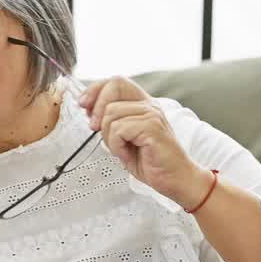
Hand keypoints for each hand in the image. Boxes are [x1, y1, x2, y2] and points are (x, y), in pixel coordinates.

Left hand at [79, 77, 208, 209]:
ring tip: (121, 149)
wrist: (176, 180)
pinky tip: (126, 154)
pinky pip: (119, 129)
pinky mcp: (152, 127)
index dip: (95, 89)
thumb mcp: (124, 139)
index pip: (116, 81)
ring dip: (109, 136)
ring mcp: (152, 114)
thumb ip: (111, 122)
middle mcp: (149, 105)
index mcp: (142, 104)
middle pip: (113, 88)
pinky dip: (117, 145)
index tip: (84, 105)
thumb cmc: (152, 163)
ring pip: (111, 113)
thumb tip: (89, 110)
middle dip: (96, 109)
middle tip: (94, 128)